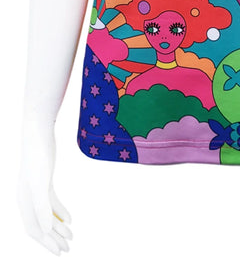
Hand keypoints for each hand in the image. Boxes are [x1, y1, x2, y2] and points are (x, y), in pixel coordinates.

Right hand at [17, 119, 72, 253]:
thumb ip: (42, 207)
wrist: (39, 132)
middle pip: (40, 225)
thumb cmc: (38, 156)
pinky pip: (51, 202)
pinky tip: (70, 219)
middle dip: (53, 238)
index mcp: (24, 202)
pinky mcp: (44, 180)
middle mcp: (27, 198)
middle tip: (68, 248)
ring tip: (71, 236)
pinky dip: (60, 212)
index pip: (34, 229)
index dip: (46, 243)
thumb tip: (46, 230)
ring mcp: (35, 189)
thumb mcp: (41, 183)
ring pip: (46, 215)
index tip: (60, 252)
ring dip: (58, 227)